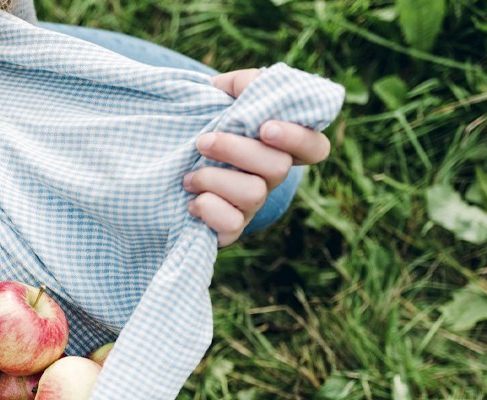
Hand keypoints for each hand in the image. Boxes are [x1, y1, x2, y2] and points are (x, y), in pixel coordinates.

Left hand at [186, 68, 332, 246]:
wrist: (170, 165)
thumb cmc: (209, 128)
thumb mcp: (224, 99)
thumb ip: (242, 85)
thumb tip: (247, 85)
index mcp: (280, 146)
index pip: (315, 147)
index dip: (297, 139)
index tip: (265, 127)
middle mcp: (272, 177)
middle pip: (278, 167)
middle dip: (237, 151)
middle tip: (203, 142)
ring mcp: (254, 204)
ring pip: (253, 194)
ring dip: (214, 179)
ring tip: (188, 175)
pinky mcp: (231, 227)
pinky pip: (232, 225)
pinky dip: (208, 210)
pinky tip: (191, 201)